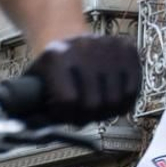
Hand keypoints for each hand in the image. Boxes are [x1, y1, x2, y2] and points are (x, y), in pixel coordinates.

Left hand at [23, 35, 141, 125]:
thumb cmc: (50, 69)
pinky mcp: (128, 48)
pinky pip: (132, 91)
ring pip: (115, 101)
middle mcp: (84, 47)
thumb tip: (38, 128)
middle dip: (85, 117)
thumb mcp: (33, 83)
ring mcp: (109, 45)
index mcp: (55, 57)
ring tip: (93, 109)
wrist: (66, 39)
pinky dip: (121, 104)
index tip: (63, 116)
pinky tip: (108, 102)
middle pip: (93, 104)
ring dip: (103, 113)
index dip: (65, 116)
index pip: (67, 101)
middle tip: (80, 116)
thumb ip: (32, 106)